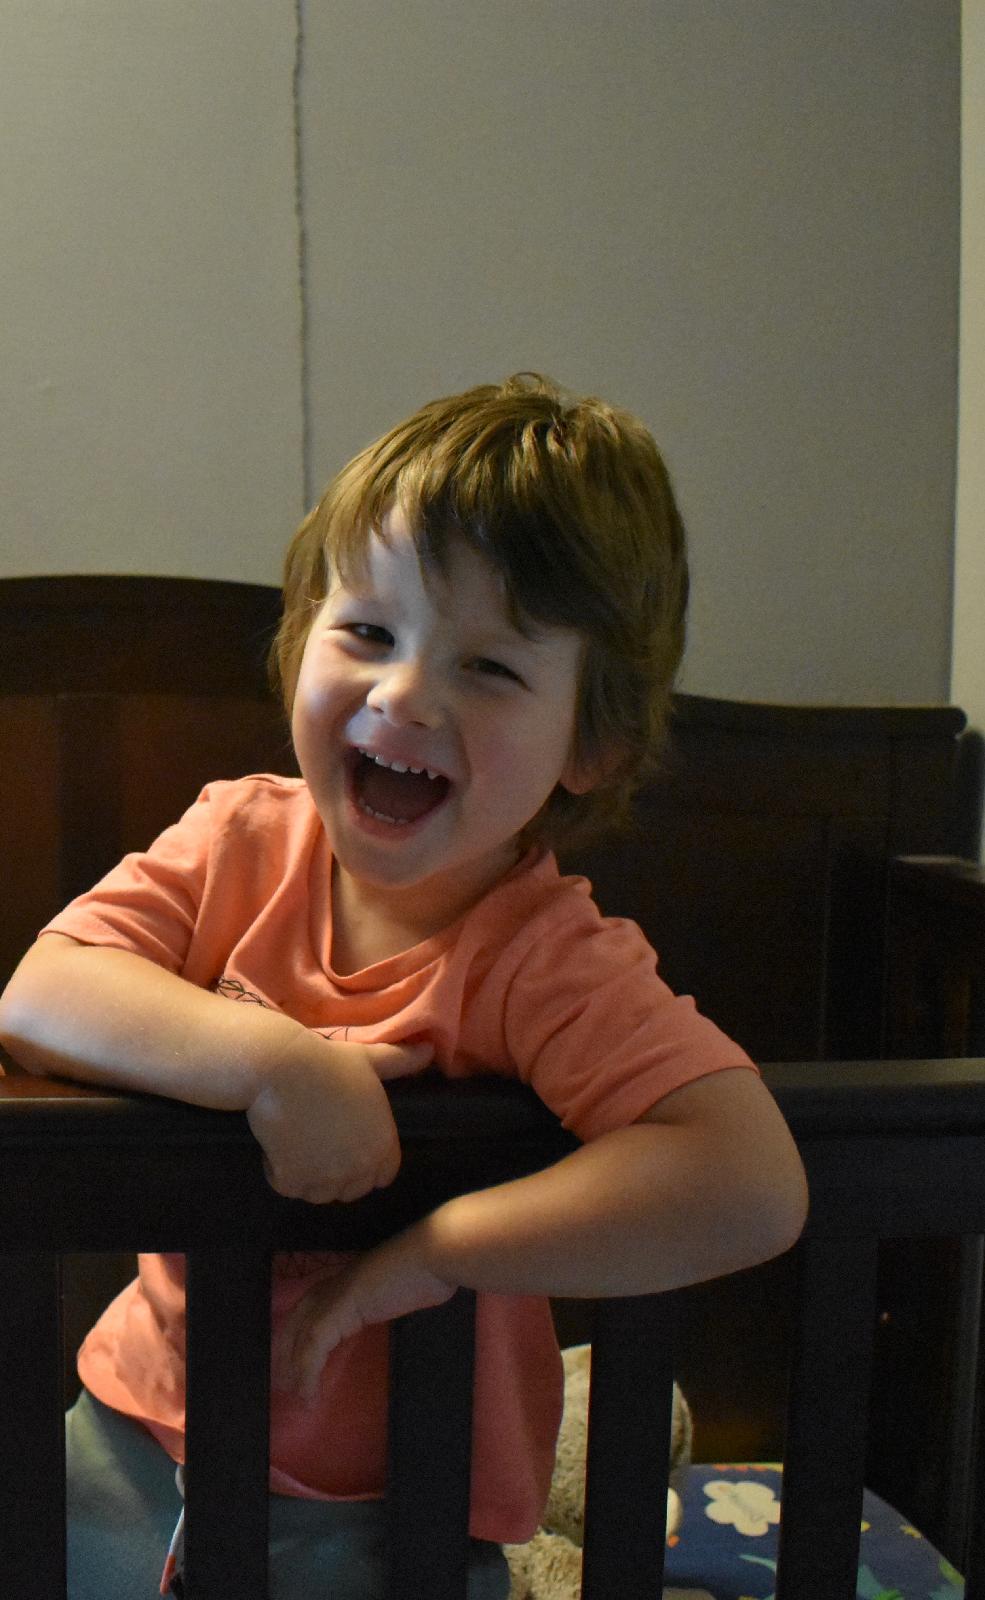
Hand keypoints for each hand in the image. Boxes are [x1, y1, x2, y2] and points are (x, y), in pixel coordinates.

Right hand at [246, 1035, 431, 1203]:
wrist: (283, 1067)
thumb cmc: (329, 1061)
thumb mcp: (371, 1059)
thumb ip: (401, 1061)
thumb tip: (429, 1050)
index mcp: (383, 1145)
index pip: (382, 1175)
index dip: (365, 1162)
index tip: (345, 1143)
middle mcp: (359, 1168)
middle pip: (351, 1189)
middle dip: (337, 1173)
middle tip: (319, 1144)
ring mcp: (326, 1178)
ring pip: (320, 1193)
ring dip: (309, 1177)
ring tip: (298, 1146)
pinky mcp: (293, 1181)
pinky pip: (289, 1188)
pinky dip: (280, 1174)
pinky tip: (278, 1147)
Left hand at [272, 1227, 455, 1398]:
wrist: (431, 1256)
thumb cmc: (422, 1272)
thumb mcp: (393, 1294)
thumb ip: (379, 1302)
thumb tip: (382, 1311)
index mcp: (341, 1282)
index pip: (306, 1313)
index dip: (295, 1340)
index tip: (293, 1367)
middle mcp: (330, 1287)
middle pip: (294, 1325)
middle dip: (286, 1356)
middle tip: (285, 1387)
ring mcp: (333, 1296)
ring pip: (300, 1339)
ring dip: (296, 1371)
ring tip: (299, 1398)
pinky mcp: (339, 1310)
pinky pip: (313, 1347)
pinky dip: (309, 1373)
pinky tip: (310, 1393)